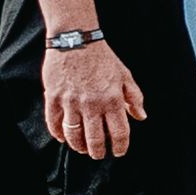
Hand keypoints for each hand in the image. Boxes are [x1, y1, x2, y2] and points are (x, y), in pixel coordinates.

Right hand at [38, 40, 146, 158]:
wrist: (76, 39)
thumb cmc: (102, 57)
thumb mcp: (125, 75)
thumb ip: (134, 97)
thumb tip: (141, 116)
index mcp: (113, 100)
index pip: (119, 132)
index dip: (120, 146)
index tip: (119, 152)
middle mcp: (93, 104)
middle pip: (95, 139)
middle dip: (98, 152)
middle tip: (99, 155)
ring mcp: (71, 102)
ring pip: (74, 135)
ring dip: (78, 146)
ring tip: (82, 149)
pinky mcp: (54, 98)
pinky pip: (54, 123)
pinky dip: (58, 134)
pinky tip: (62, 138)